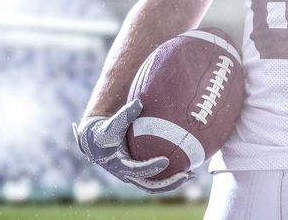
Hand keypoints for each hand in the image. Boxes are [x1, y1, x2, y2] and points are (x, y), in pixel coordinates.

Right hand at [73, 99, 193, 192]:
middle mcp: (127, 175)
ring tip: (191, 174)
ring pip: (155, 185)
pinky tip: (186, 167)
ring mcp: (134, 177)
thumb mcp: (112, 123)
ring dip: (173, 182)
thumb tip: (139, 102)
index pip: (137, 170)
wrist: (96, 142)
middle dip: (169, 183)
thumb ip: (125, 114)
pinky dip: (170, 176)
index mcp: (120, 165)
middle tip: (186, 175)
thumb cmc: (104, 131)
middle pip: (150, 185)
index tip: (166, 161)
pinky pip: (156, 179)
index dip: (151, 167)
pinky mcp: (140, 174)